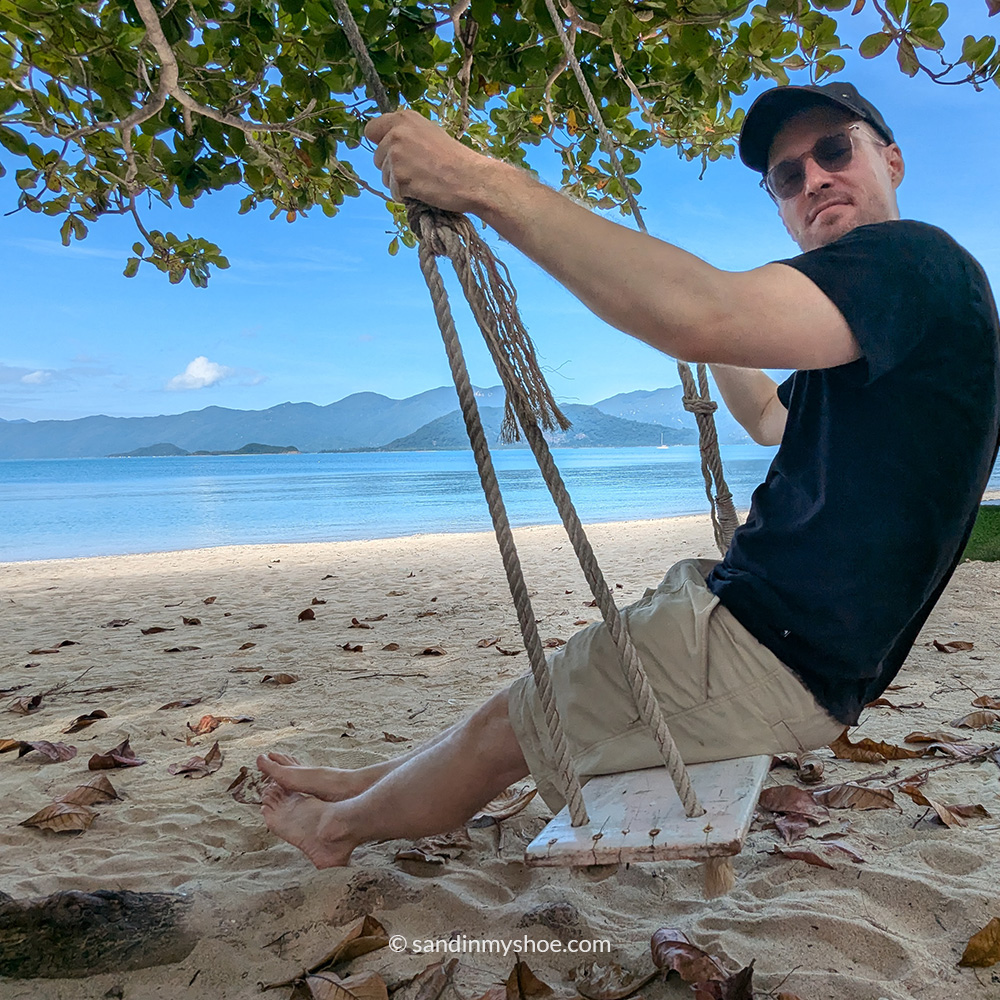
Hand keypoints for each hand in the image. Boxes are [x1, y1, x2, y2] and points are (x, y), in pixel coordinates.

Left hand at [364, 109, 498, 213]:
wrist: (470, 178)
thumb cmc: (455, 158)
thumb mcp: (429, 133)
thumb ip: (407, 134)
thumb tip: (387, 143)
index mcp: (403, 118)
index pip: (371, 130)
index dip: (380, 143)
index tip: (393, 152)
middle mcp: (396, 134)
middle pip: (377, 158)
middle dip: (392, 168)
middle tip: (418, 170)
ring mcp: (396, 156)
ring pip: (384, 177)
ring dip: (399, 183)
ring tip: (423, 180)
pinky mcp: (399, 177)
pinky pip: (394, 192)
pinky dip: (406, 196)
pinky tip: (423, 189)